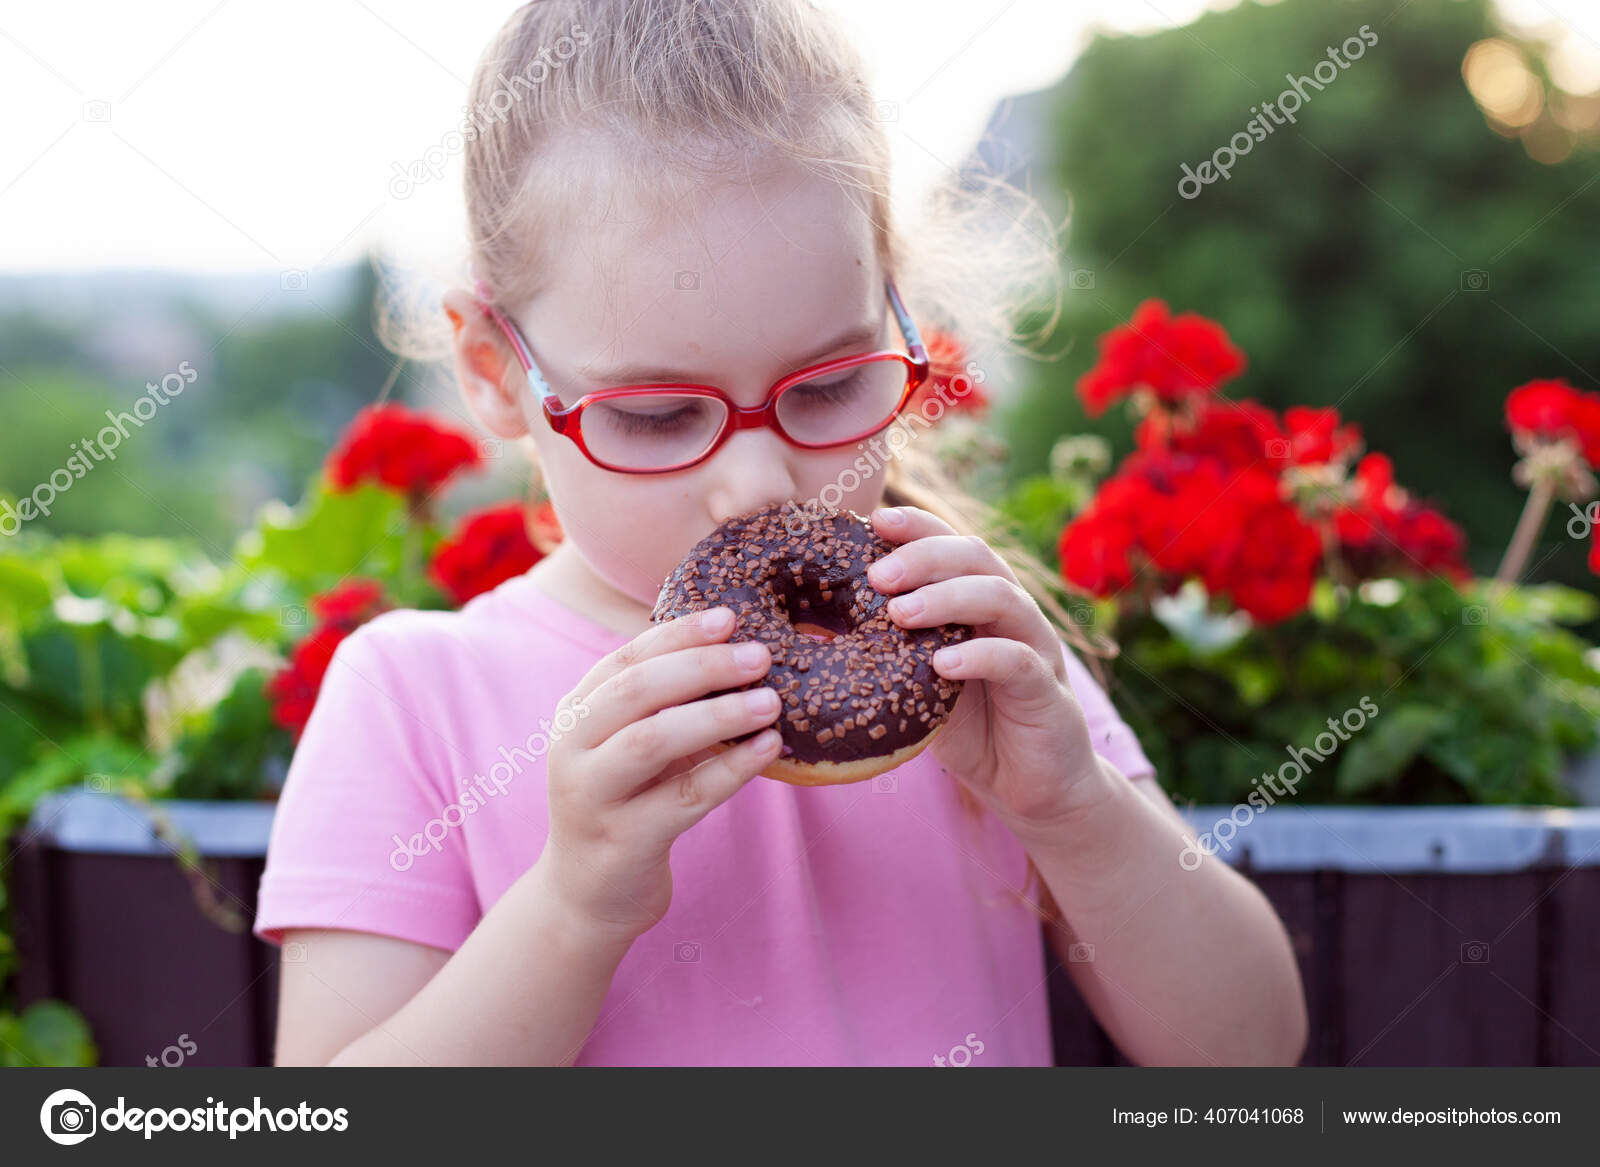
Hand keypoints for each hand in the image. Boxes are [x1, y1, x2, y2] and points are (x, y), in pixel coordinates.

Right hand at [539, 607, 780, 941]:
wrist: (589, 894)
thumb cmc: (626, 802)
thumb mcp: (630, 745)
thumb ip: (666, 703)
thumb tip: (740, 649)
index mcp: (575, 714)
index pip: (625, 659)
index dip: (677, 634)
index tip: (729, 616)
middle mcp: (573, 750)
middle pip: (636, 692)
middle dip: (702, 666)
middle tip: (760, 656)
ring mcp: (593, 797)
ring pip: (653, 741)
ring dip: (718, 715)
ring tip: (772, 702)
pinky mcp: (624, 841)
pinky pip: (686, 797)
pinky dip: (732, 768)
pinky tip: (769, 749)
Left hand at [866, 505, 1104, 837]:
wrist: (1029, 787)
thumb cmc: (970, 728)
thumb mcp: (917, 684)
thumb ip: (883, 651)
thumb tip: (806, 627)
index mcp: (978, 601)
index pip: (950, 544)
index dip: (916, 526)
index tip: (872, 521)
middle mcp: (1011, 613)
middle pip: (976, 557)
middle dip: (923, 557)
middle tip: (876, 575)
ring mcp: (1036, 648)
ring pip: (1002, 598)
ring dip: (948, 597)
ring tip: (900, 612)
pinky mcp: (1049, 692)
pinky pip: (1018, 661)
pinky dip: (981, 655)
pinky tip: (943, 663)